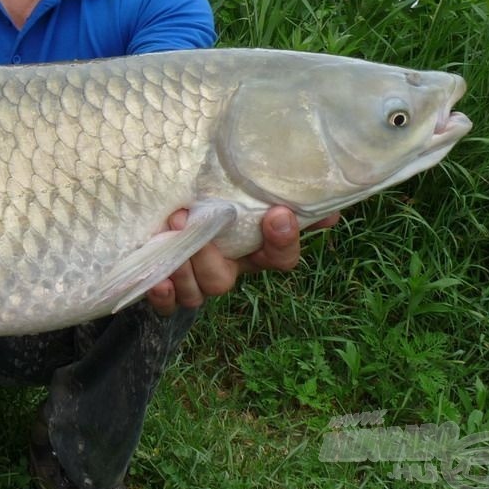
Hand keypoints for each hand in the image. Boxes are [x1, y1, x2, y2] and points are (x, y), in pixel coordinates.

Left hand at [145, 207, 339, 316]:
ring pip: (196, 293)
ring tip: (169, 234)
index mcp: (251, 247)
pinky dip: (164, 296)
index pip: (279, 259)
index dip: (282, 242)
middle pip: (224, 280)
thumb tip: (329, 210)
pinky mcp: (164, 283)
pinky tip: (159, 281)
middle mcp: (225, 267)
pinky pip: (168, 303)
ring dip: (182, 268)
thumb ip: (279, 190)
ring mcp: (194, 279)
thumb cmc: (208, 189)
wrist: (167, 197)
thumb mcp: (240, 184)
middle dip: (207, 256)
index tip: (277, 214)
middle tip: (188, 219)